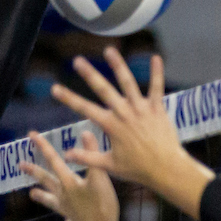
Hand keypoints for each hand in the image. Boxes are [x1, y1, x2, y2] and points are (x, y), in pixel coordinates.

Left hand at [21, 130, 120, 220]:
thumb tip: (85, 132)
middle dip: (34, 171)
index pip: (54, 160)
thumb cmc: (101, 206)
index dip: (43, 146)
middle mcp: (64, 196)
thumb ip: (92, 156)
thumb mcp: (100, 177)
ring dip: (42, 196)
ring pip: (51, 201)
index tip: (30, 135)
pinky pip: (68, 220)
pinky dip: (66, 220)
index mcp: (68, 183)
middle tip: (20, 165)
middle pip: (46, 181)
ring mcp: (68, 211)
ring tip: (32, 193)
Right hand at [50, 48, 212, 218]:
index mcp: (111, 126)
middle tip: (77, 60)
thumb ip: (87, 158)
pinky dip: (157, 72)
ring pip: (128, 82)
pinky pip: (157, 87)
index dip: (68, 98)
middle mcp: (124, 113)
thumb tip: (66, 155)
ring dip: (118, 65)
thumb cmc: (138, 169)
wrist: (166, 169)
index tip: (54, 88)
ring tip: (109, 50)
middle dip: (89, 74)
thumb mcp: (109, 166)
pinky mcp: (157, 108)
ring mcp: (141, 109)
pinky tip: (155, 57)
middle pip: (103, 89)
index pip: (84, 109)